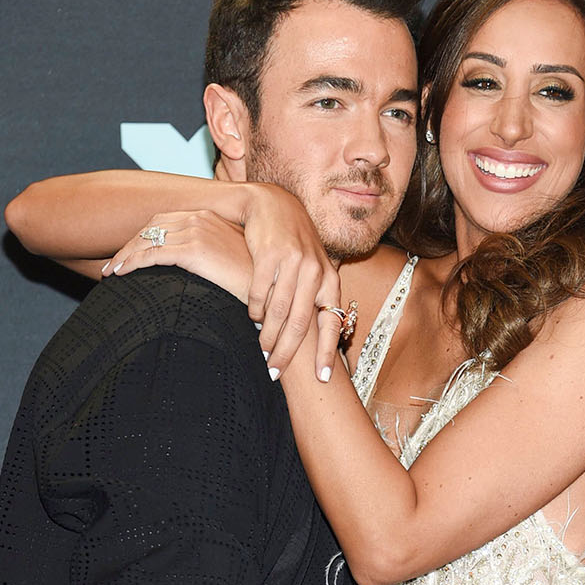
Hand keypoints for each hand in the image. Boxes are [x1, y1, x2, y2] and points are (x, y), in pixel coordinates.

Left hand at [103, 209, 253, 298]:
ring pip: (149, 239)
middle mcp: (201, 218)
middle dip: (129, 245)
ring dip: (126, 255)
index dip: (143, 237)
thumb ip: (209, 256)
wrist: (272, 289)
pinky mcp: (196, 249)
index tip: (129, 255)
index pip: (165, 221)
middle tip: (113, 265)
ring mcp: (198, 231)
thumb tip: (192, 268)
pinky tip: (122, 273)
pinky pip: (154, 253)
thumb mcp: (229, 262)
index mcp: (209, 217)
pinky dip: (133, 262)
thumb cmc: (254, 282)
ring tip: (112, 273)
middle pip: (152, 226)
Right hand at [239, 184, 343, 381]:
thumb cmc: (294, 245)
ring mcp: (293, 262)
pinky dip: (254, 309)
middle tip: (275, 372)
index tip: (322, 379)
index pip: (333, 322)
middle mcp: (316, 271)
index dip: (327, 353)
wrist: (274, 205)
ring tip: (262, 352)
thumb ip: (315, 298)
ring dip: (268, 336)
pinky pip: (259, 292)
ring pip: (279, 311)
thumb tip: (318, 339)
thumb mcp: (313, 269)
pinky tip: (251, 318)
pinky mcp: (269, 254)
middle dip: (287, 352)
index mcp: (330, 279)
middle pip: (301, 323)